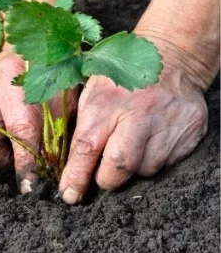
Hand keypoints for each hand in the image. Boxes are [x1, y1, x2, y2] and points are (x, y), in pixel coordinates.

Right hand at [0, 47, 74, 193]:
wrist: (31, 43)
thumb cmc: (53, 75)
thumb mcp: (63, 105)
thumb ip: (56, 137)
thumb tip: (54, 174)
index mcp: (15, 84)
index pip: (19, 134)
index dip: (25, 165)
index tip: (30, 187)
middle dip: (1, 157)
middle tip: (20, 156)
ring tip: (13, 139)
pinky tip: (2, 125)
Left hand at [58, 37, 209, 203]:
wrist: (172, 58)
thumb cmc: (121, 79)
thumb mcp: (91, 91)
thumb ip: (80, 124)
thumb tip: (61, 161)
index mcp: (106, 102)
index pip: (86, 147)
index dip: (76, 176)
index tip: (69, 194)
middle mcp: (139, 114)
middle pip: (120, 165)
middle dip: (107, 180)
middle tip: (102, 177)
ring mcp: (168, 123)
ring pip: (146, 169)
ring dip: (133, 169)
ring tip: (131, 147)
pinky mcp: (191, 130)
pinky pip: (169, 162)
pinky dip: (156, 160)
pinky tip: (152, 142)